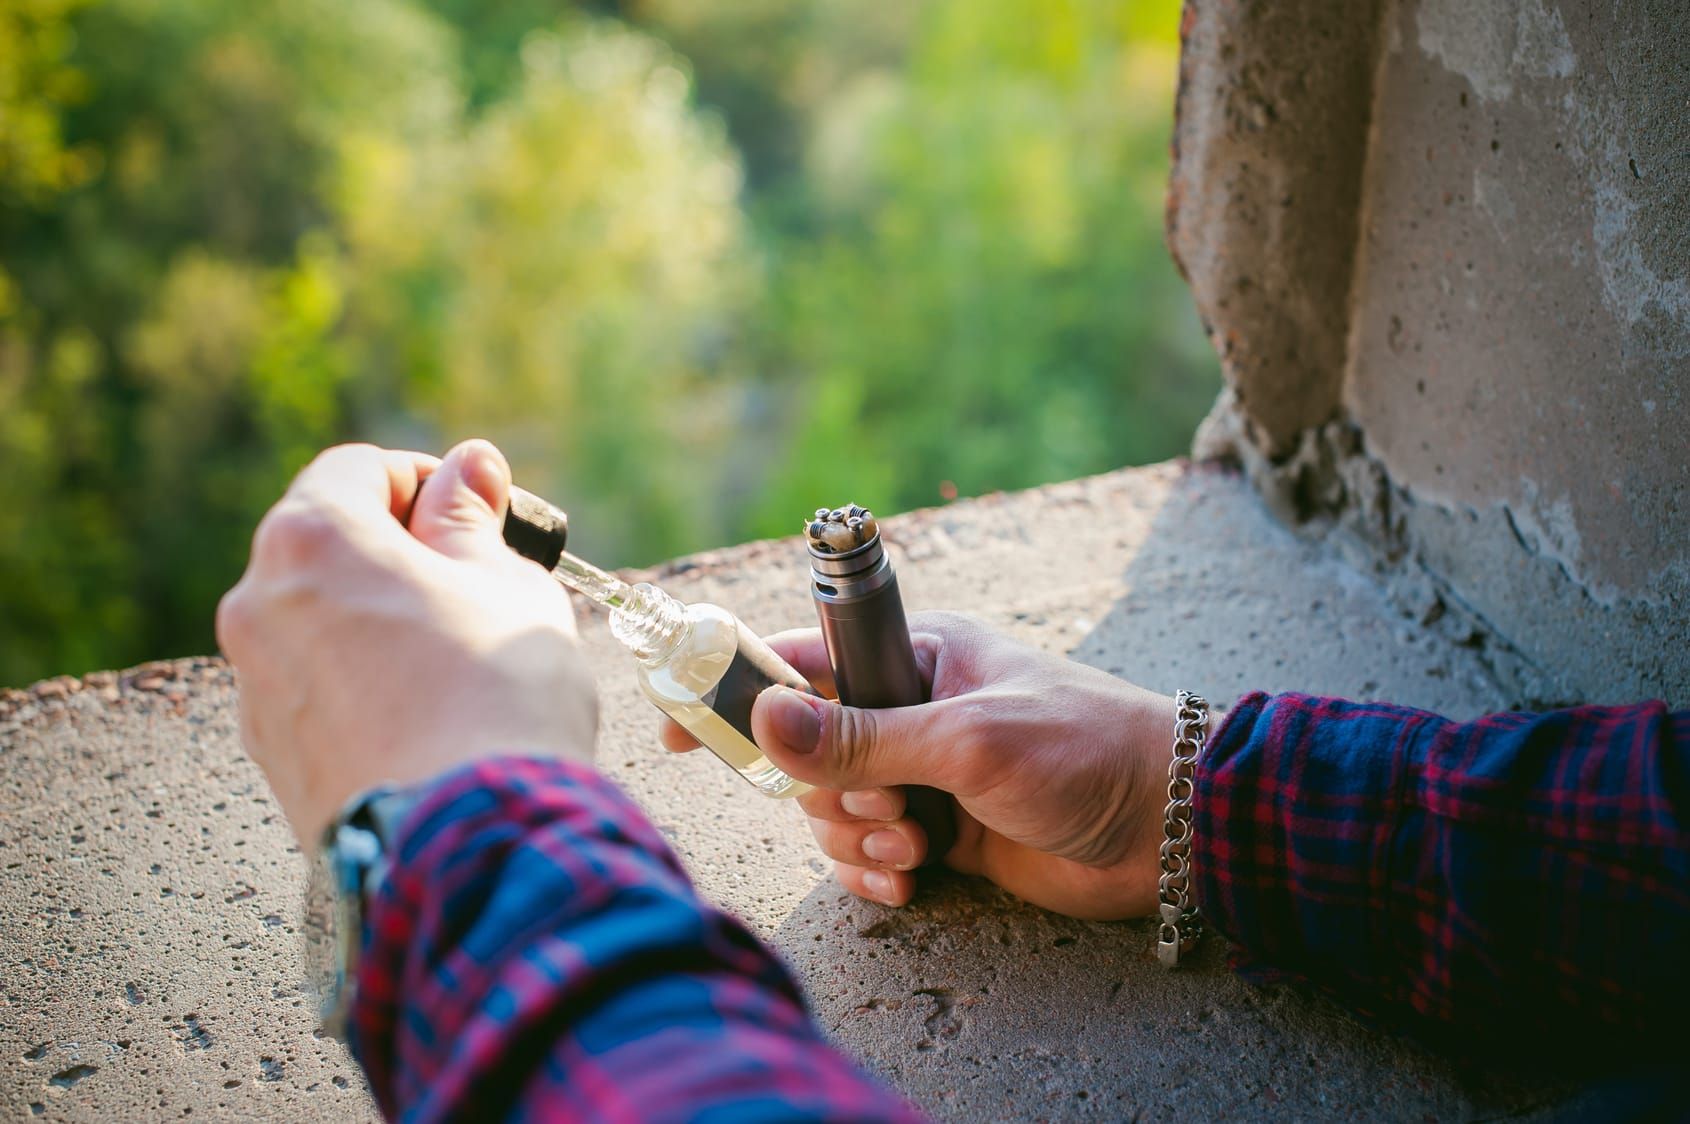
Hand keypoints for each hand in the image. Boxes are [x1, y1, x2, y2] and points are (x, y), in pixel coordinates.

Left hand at [217, 440, 596, 849]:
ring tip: (457, 659)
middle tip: (473, 583)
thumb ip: (474, 520)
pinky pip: (314, 689)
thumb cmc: (497, 694)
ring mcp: (256, 685)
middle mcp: (259, 604)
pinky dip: (360, 683)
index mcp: (312, 539)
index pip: (357, 469)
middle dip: (396, 551)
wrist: (470, 840)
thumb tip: (469, 467)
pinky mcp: (270, 754)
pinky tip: (428, 715)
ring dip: (375, 619)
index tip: (476, 513)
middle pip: (325, 545)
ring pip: (317, 622)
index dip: (424, 481)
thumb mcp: (508, 585)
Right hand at [662, 613, 1176, 919]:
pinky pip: (865, 854)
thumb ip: (861, 736)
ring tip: (919, 845)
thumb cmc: (1080, 750)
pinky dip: (877, 873)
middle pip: (803, 753)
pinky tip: (916, 879)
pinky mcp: (935, 831)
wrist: (1166, 827)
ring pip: (830, 810)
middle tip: (893, 809)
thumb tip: (761, 719)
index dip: (734, 692)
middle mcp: (906, 709)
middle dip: (832, 794)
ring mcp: (918, 773)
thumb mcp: (966, 738)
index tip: (677, 730)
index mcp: (912, 656)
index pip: (797, 662)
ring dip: (860, 839)